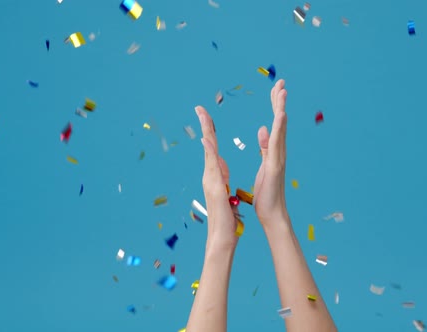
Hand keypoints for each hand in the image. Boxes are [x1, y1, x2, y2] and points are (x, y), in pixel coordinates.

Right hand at [195, 106, 239, 249]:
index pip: (212, 148)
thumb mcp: (224, 190)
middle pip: (207, 145)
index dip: (210, 131)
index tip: (207, 116)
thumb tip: (220, 162)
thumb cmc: (225, 216)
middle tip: (200, 107)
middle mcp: (210, 174)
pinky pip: (211, 165)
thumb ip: (221, 175)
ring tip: (203, 114)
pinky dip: (209, 151)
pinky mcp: (214, 186)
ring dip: (206, 132)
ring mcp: (210, 179)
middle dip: (205, 125)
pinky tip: (207, 139)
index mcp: (215, 173)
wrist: (222, 236)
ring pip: (208, 151)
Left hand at [253, 79, 289, 227]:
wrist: (272, 213)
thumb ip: (265, 147)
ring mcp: (278, 157)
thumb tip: (263, 129)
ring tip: (282, 91)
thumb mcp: (263, 164)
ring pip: (280, 129)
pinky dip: (279, 129)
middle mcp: (279, 151)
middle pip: (280, 121)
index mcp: (273, 150)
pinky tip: (280, 115)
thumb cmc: (267, 192)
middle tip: (281, 81)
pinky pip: (276, 144)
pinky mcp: (275, 165)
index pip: (274, 122)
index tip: (276, 87)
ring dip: (281, 109)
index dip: (275, 105)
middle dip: (279, 101)